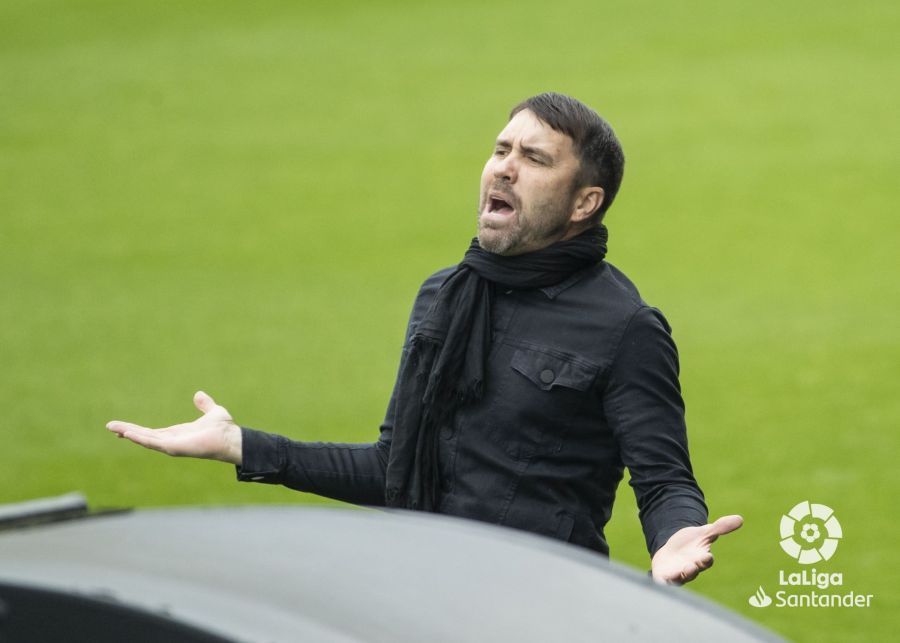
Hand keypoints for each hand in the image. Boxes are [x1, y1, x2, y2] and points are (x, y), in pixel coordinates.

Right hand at [106, 391, 242, 464]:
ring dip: (129, 434)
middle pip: (145, 436)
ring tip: (114, 429)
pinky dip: (141, 438)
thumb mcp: (212, 411)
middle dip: (127, 431)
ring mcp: (173, 445)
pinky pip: (154, 443)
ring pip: (146, 439)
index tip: (123, 427)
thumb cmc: (224, 429)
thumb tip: (199, 394)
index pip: (153, 432)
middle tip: (110, 427)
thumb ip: (204, 404)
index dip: (138, 430)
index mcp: (178, 433)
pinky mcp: (175, 447)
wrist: (232, 437)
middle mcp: (173, 440)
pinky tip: (128, 433)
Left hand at [650, 515, 742, 584]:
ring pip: (679, 578)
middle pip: (693, 571)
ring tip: (680, 572)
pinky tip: (661, 580)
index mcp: (701, 559)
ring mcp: (676, 574)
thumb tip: (740, 518)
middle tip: (693, 566)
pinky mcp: (663, 576)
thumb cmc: (690, 543)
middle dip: (693, 569)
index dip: (706, 560)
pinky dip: (663, 581)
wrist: (671, 550)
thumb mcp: (703, 532)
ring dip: (679, 576)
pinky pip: (663, 581)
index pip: (706, 561)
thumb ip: (720, 527)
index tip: (707, 556)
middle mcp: (690, 569)